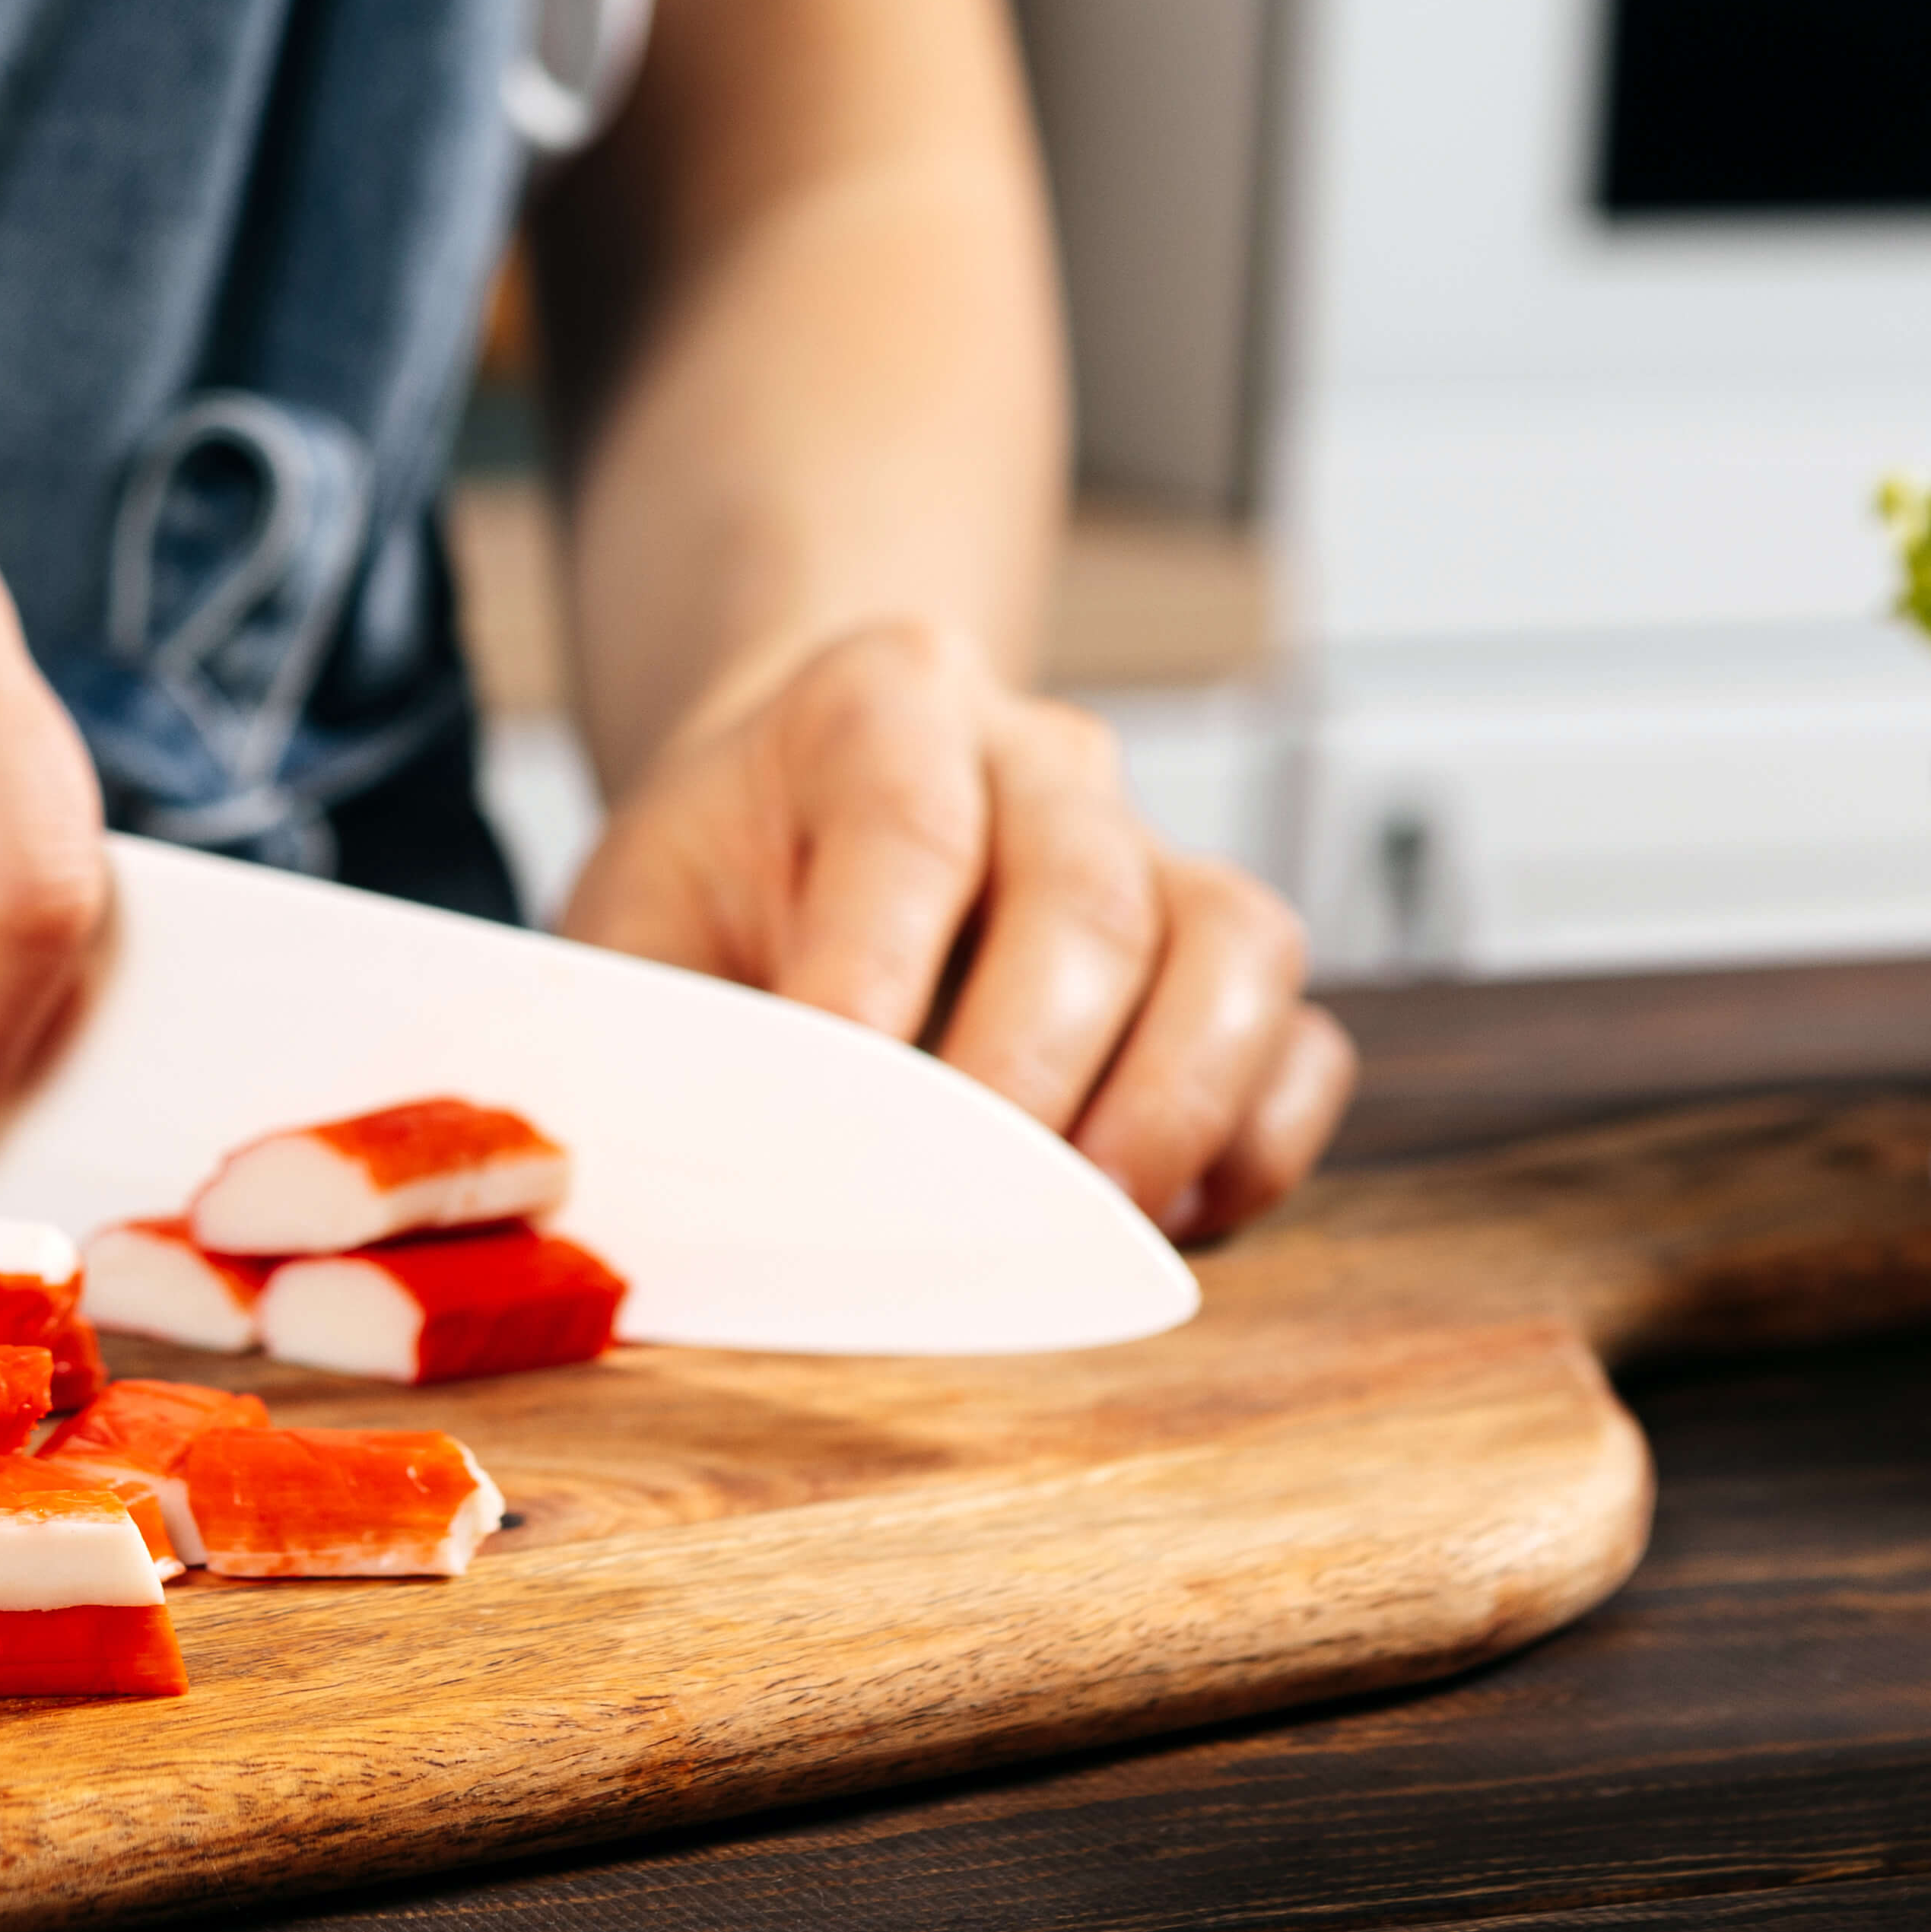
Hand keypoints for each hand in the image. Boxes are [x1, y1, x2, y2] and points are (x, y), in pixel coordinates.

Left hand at [557, 620, 1350, 1239]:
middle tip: (960, 1207)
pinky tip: (1160, 1219)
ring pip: (1237, 947)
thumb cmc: (715, 895)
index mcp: (880, 703)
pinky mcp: (1223, 961)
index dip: (874, 976)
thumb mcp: (630, 926)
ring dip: (1170, 1108)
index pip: (907, 827)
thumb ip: (637, 1033)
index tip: (832, 1113)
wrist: (795, 823)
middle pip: (1089, 895)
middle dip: (1027, 1074)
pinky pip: (1300, 1041)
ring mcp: (1156, 849)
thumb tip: (653, 1183)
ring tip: (1079, 1228)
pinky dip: (1254, 1143)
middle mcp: (1042, 757)